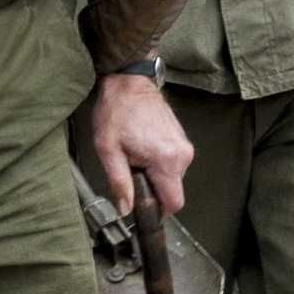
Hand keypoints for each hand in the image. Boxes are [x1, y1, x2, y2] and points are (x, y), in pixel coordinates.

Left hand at [90, 72, 193, 214]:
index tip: (141, 204)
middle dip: (153, 189)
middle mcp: (182, 155)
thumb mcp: (108, 150)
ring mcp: (185, 146)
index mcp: (166, 161)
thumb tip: (125, 210)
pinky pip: (175, 163)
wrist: (130, 83)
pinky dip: (160, 163)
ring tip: (136, 156)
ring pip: (174, 177)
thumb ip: (119, 183)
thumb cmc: (116, 113)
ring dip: (155, 175)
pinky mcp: (183, 139)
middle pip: (173, 191)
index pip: (174, 203)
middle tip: (131, 171)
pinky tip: (143, 148)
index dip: (157, 210)